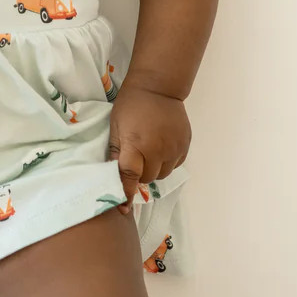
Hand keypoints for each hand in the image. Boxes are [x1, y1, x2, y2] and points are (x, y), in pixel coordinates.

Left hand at [107, 82, 190, 214]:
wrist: (158, 88)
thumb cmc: (130, 106)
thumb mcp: (115, 127)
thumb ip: (115, 152)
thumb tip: (112, 176)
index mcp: (136, 145)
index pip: (130, 177)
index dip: (125, 193)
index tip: (122, 208)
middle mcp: (158, 150)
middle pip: (147, 178)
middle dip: (138, 174)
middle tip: (134, 160)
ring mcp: (174, 149)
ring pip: (162, 175)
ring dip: (153, 169)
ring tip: (147, 153)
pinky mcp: (185, 146)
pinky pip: (174, 165)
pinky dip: (166, 162)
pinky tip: (160, 148)